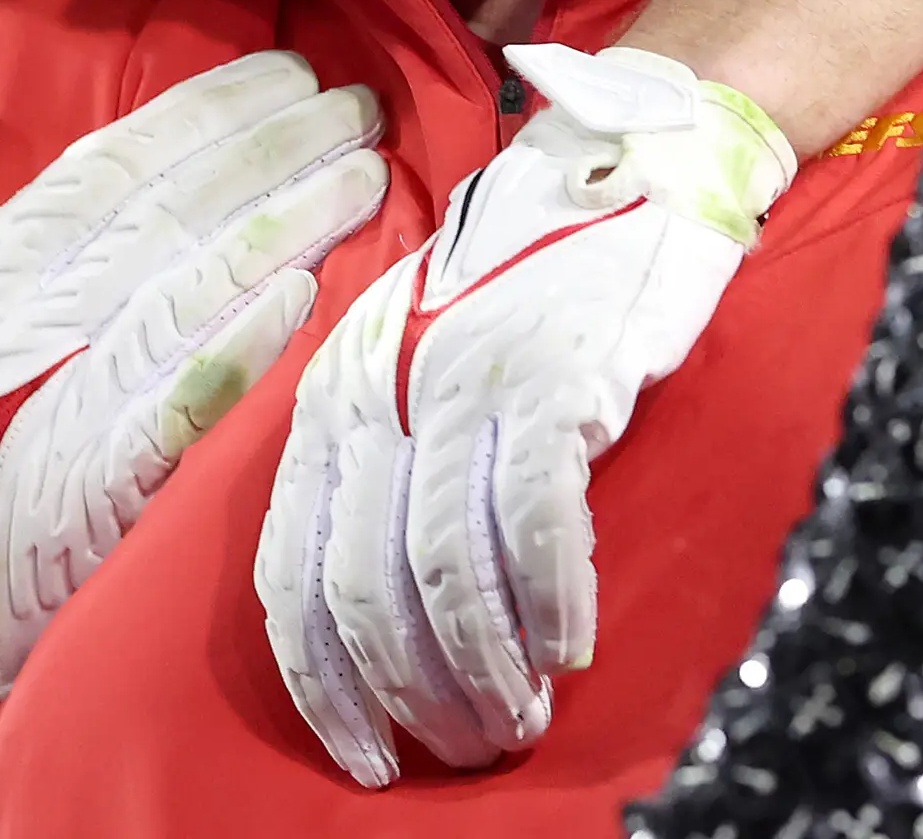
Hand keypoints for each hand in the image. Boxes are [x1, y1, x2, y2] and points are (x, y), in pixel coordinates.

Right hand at [0, 49, 387, 769]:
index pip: (110, 164)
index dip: (202, 112)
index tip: (280, 73)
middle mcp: (32, 320)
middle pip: (172, 208)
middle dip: (270, 146)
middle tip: (357, 105)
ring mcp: (69, 398)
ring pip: (193, 285)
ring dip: (285, 225)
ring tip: (364, 174)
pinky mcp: (101, 482)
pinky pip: (184, 398)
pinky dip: (241, 345)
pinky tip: (306, 296)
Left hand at [253, 44, 794, 785]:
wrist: (629, 166)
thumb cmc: (526, 281)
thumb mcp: (419, 357)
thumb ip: (389, 457)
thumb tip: (387, 613)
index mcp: (333, 394)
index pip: (293, 568)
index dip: (324, 681)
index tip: (364, 756)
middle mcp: (381, 391)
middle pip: (363, 586)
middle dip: (410, 695)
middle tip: (466, 749)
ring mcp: (465, 383)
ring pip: (442, 571)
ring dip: (481, 672)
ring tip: (517, 724)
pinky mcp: (550, 378)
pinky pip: (534, 523)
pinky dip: (548, 603)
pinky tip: (568, 650)